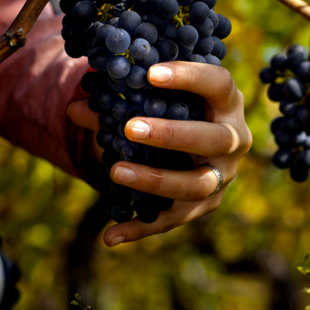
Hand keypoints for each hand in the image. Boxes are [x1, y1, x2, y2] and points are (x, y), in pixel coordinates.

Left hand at [67, 62, 252, 246]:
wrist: (192, 144)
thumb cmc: (174, 109)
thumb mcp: (153, 100)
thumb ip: (117, 102)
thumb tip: (75, 109)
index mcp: (227, 103)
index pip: (218, 83)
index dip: (190, 78)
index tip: (150, 75)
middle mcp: (235, 140)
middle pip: (215, 139)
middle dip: (173, 135)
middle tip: (130, 129)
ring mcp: (223, 176)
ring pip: (198, 185)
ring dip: (157, 180)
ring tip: (116, 172)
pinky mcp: (206, 205)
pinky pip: (175, 219)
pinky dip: (142, 228)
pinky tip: (110, 235)